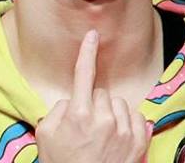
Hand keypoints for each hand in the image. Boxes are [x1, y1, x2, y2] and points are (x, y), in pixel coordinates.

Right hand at [35, 30, 149, 162]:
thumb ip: (58, 109)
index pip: (83, 74)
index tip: (93, 35)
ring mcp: (123, 131)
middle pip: (101, 92)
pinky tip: (118, 134)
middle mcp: (104, 119)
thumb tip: (72, 100)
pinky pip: (136, 117)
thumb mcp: (46, 132)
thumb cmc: (61, 161)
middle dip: (93, 102)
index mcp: (78, 113)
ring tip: (102, 131)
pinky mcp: (138, 144)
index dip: (87, 52)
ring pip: (119, 103)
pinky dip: (127, 122)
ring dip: (111, 112)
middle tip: (86, 122)